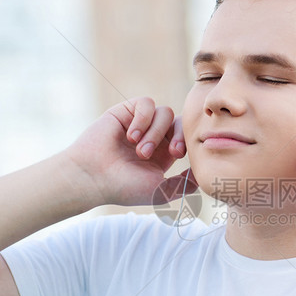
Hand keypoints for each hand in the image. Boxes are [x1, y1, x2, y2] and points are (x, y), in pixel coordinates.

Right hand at [63, 96, 193, 206]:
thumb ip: (185, 184)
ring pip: (165, 113)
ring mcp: (139, 123)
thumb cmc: (124, 187)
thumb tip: (203, 173)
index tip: (178, 156)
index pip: (186, 138)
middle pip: (180, 122)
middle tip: (172, 152)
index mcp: (162, 154)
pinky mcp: (125, 111)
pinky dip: (143, 119)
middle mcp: (152, 137)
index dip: (187, 143)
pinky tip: (131, 136)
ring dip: (155, 133)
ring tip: (140, 151)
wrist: (92, 177)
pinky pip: (146, 103)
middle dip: (179, 136)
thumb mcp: (161, 191)